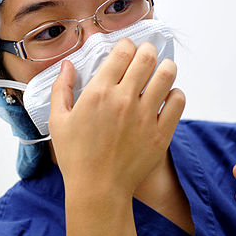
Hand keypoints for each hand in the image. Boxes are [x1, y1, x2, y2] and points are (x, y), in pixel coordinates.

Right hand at [48, 39, 184, 198]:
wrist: (98, 190)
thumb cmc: (76, 157)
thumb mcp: (58, 121)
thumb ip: (61, 88)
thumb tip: (68, 65)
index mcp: (99, 93)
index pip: (123, 51)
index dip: (126, 45)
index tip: (125, 50)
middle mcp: (124, 100)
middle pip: (147, 57)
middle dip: (148, 51)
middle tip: (146, 56)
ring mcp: (145, 117)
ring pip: (167, 74)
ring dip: (165, 68)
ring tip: (160, 71)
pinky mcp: (160, 133)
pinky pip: (178, 101)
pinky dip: (174, 94)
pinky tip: (166, 97)